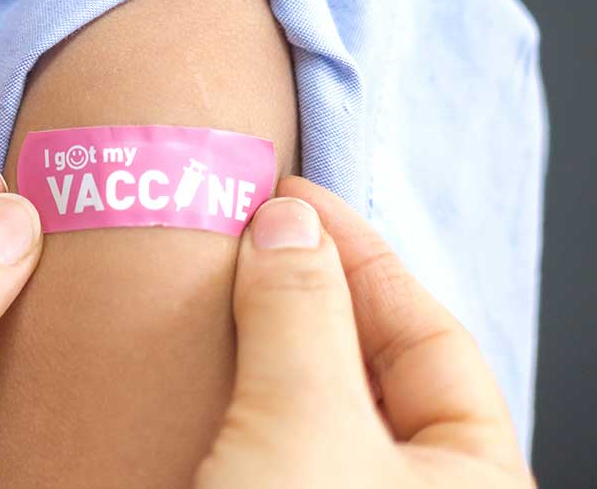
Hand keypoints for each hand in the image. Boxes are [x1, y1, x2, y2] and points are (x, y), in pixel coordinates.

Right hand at [201, 177, 534, 487]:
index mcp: (473, 476)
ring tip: (206, 289)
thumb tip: (287, 223)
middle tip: (245, 235)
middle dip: (303, 296)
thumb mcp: (305, 423)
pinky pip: (259, 438)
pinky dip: (227, 393)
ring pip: (308, 405)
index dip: (361, 258)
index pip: (431, 339)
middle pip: (367, 368)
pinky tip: (188, 362)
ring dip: (257, 345)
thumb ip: (302, 315)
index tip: (292, 199)